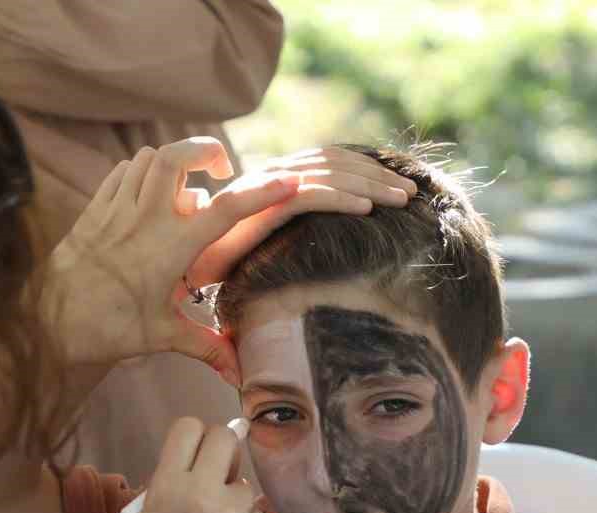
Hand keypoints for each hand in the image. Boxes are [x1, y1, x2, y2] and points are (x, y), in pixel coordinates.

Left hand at [48, 137, 300, 382]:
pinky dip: (141, 171)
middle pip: (177, 157)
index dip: (262, 193)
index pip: (225, 210)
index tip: (289, 181)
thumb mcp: (163, 336)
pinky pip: (121, 172)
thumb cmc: (108, 329)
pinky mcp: (94, 210)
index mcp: (171, 247)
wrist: (49, 322)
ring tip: (186, 185)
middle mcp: (145, 218)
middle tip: (221, 171)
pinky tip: (149, 193)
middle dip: (205, 151)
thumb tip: (238, 375)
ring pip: (147, 159)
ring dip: (173, 162)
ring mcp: (116, 209)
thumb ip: (206, 347)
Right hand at [132, 418, 269, 512]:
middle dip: (225, 453)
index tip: (202, 452)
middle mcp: (199, 491)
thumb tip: (197, 467)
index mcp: (164, 488)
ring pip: (244, 484)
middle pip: (224, 439)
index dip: (197, 438)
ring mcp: (233, 512)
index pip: (188, 428)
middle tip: (221, 477)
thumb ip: (170, 494)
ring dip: (236, 502)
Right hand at [183, 146, 419, 285]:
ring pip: (330, 176)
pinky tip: (369, 210)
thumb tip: (332, 238)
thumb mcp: (270, 240)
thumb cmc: (224, 260)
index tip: (398, 186)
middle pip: (336, 164)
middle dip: (378, 176)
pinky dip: (342, 199)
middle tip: (412, 193)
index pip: (330, 162)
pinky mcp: (262, 207)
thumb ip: (296, 229)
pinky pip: (310, 197)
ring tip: (402, 199)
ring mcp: (267, 187)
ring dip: (371, 185)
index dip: (367, 169)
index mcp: (278, 177)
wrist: (184, 266)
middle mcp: (274, 174)